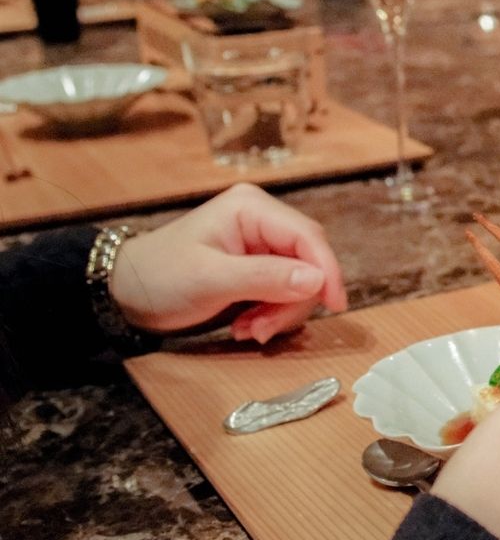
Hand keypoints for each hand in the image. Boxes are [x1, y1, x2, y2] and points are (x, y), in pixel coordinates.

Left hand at [109, 183, 347, 342]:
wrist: (123, 291)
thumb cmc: (159, 277)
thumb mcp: (211, 280)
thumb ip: (266, 278)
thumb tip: (318, 281)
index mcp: (252, 208)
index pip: (307, 237)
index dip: (327, 270)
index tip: (336, 305)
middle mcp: (263, 220)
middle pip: (308, 260)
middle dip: (294, 299)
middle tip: (264, 330)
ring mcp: (261, 244)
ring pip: (300, 280)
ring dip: (281, 311)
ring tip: (249, 331)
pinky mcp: (257, 266)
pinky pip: (284, 290)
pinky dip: (271, 313)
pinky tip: (246, 326)